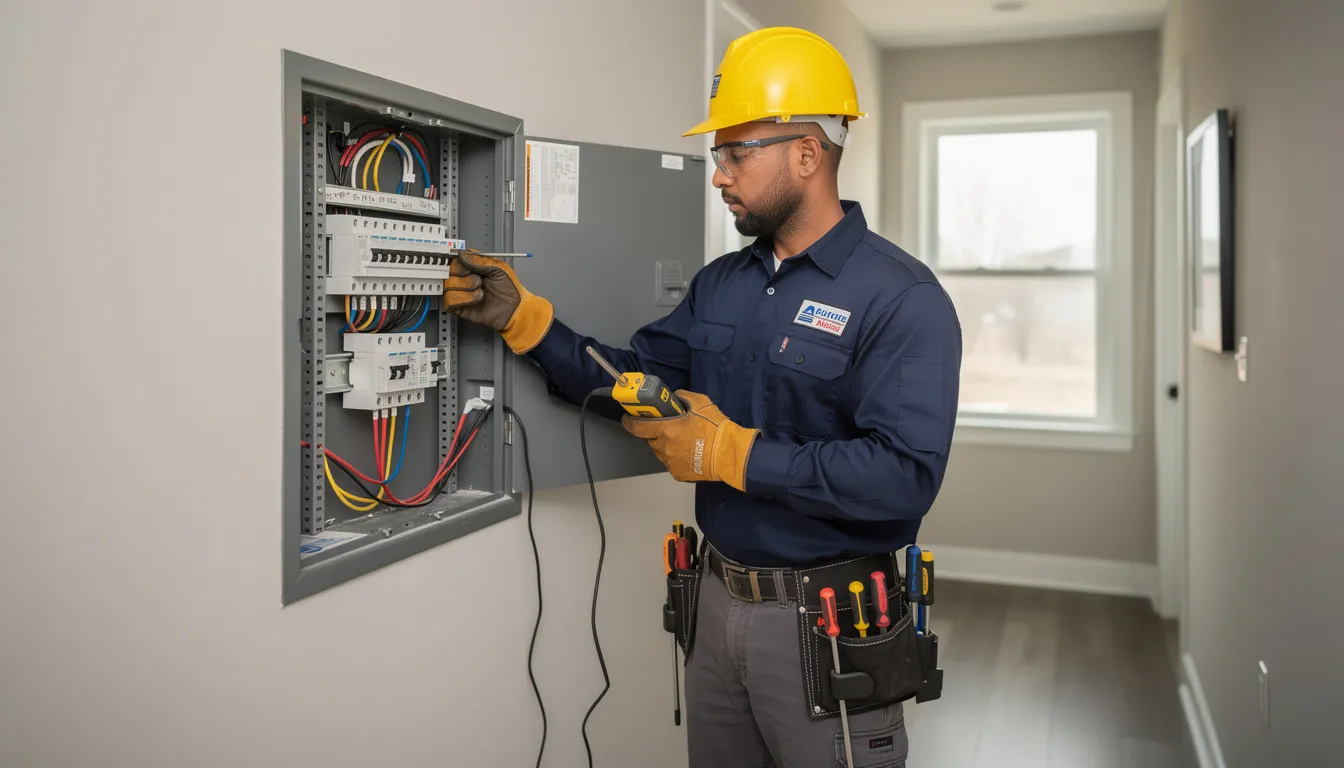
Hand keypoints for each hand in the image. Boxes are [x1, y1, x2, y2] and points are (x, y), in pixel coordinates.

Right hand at [443, 251, 553, 353]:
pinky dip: (464, 298)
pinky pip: (449, 300)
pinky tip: (476, 298)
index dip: (459, 261)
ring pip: (448, 285)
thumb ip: (479, 260)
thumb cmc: (509, 288)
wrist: (515, 308)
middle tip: (478, 278)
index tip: (467, 264)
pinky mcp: (460, 307)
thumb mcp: (498, 268)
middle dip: (463, 274)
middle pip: (448, 271)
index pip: (455, 259)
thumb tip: (462, 254)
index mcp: (472, 267)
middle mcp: (464, 279)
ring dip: (466, 287)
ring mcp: (461, 293)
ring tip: (480, 289)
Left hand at [622, 390, 758, 491]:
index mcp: (666, 430)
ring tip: (685, 440)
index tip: (628, 418)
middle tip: (670, 427)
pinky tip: (690, 451)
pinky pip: (671, 463)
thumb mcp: (700, 403)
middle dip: (657, 432)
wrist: (729, 454)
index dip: (630, 421)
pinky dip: (677, 457)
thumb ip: (683, 397)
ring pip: (661, 452)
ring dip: (667, 445)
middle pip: (651, 439)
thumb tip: (676, 397)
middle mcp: (665, 447)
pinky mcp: (678, 473)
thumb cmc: (717, 430)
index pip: (637, 426)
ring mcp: (671, 462)